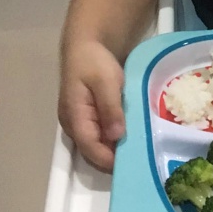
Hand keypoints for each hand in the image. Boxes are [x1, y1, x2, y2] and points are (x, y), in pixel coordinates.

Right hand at [58, 41, 125, 170]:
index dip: (109, 160)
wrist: (85, 46)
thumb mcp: (106, 81)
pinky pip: (99, 135)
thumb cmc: (93, 62)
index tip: (131, 165)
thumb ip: (110, 108)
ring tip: (138, 151)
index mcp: (74, 117)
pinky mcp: (87, 118)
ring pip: (96, 145)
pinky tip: (130, 137)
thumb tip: (116, 136)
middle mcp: (73, 125)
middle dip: (113, 158)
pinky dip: (113, 140)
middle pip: (92, 151)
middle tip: (140, 159)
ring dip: (114, 150)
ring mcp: (78, 123)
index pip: (90, 148)